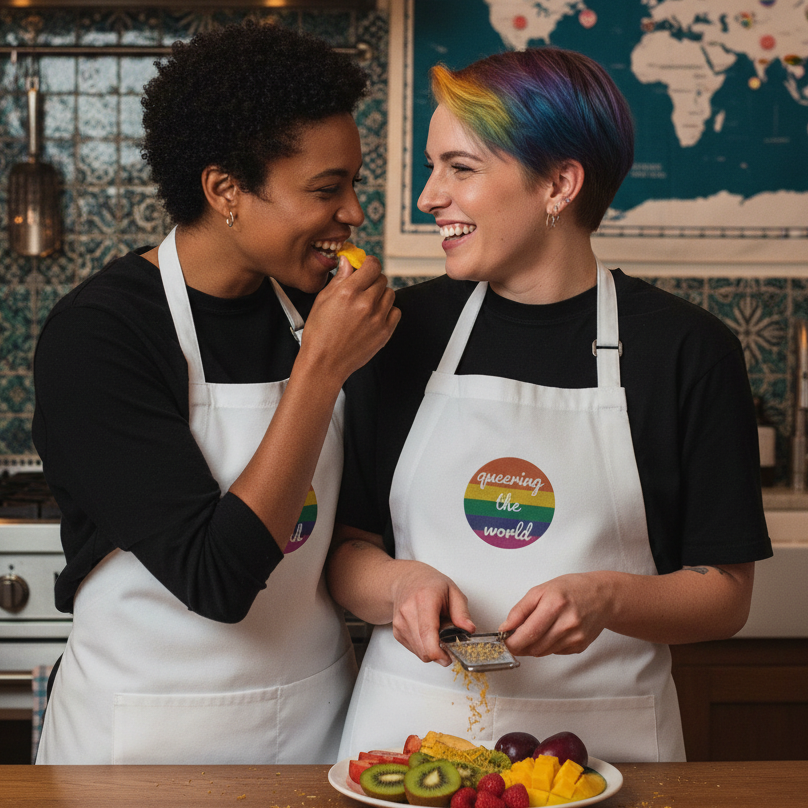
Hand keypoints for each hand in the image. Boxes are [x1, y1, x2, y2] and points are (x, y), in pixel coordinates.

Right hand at [301, 254, 399, 383]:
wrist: (325, 364)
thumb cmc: (319, 333)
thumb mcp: (322, 300)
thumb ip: (339, 278)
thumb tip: (348, 262)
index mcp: (348, 292)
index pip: (372, 265)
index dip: (370, 263)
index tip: (366, 266)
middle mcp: (365, 303)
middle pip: (382, 279)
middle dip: (373, 280)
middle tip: (363, 289)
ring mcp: (378, 318)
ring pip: (390, 294)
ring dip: (380, 295)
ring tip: (367, 305)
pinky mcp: (385, 332)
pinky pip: (395, 311)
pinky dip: (387, 311)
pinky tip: (374, 316)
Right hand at [389, 561, 475, 665]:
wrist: (406, 580)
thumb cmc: (430, 584)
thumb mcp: (453, 591)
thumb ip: (462, 612)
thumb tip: (469, 629)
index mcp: (424, 599)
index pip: (427, 632)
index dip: (438, 652)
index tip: (449, 657)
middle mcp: (408, 611)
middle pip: (423, 647)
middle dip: (439, 653)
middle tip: (449, 644)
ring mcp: (400, 622)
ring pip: (418, 652)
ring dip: (431, 650)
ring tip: (437, 633)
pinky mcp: (397, 631)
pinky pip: (413, 649)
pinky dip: (423, 647)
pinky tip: (427, 633)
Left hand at [498, 572, 613, 656]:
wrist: (602, 597)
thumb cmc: (571, 590)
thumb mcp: (540, 590)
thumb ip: (520, 610)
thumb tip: (505, 627)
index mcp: (554, 605)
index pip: (527, 633)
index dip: (512, 642)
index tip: (503, 642)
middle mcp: (567, 623)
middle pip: (534, 647)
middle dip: (520, 645)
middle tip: (515, 637)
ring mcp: (575, 637)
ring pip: (543, 652)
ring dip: (532, 646)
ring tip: (535, 630)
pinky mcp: (580, 646)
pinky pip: (555, 652)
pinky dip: (547, 646)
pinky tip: (552, 632)